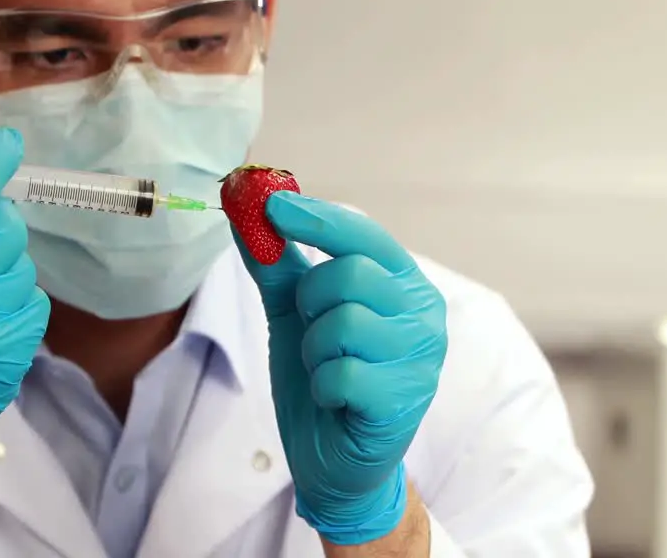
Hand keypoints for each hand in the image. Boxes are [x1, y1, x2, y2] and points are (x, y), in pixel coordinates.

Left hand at [235, 192, 447, 545]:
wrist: (334, 462)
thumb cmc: (324, 379)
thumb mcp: (294, 314)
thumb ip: (276, 263)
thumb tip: (243, 206)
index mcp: (404, 284)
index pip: (364, 235)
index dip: (316, 218)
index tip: (271, 205)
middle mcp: (424, 314)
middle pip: (350, 275)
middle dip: (310, 303)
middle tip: (312, 332)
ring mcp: (421, 359)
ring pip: (343, 324)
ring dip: (314, 351)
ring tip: (327, 370)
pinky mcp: (404, 401)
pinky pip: (341, 373)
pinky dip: (322, 386)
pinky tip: (335, 401)